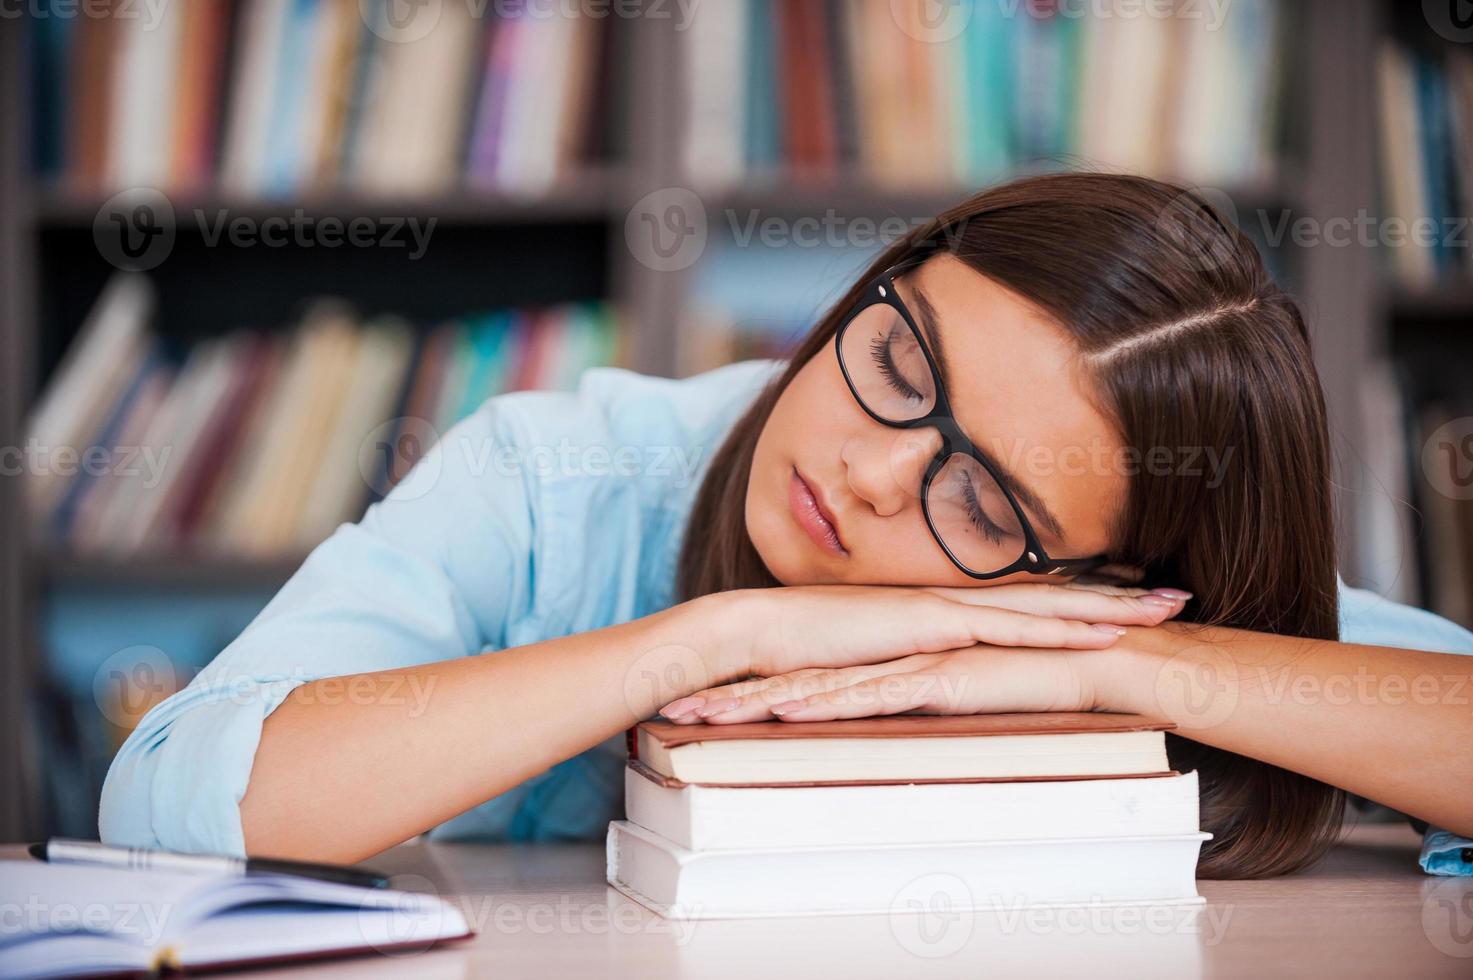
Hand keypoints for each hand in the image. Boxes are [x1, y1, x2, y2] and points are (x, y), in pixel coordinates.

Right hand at [667, 582, 1189, 716]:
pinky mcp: (934, 624)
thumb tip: (920, 682)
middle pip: (1048, 596)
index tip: (1125, 600)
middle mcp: (951, 601)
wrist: (758, 631)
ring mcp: (946, 608)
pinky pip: (1011, 626)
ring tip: (1164, 608)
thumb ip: (901, 665)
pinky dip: (1061, 625)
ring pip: (1044, 604)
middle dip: (1115, 595)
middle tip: (1174, 595)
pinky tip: (1104, 630)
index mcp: (938, 610)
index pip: (1019, 603)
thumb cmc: (800, 651)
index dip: (1074, 601)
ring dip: (1107, 606)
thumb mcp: (867, 660)